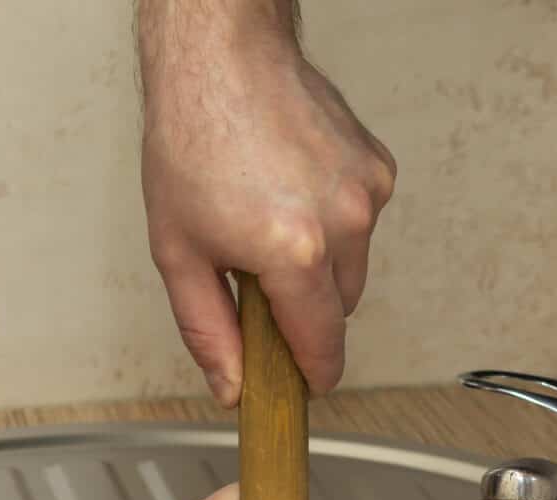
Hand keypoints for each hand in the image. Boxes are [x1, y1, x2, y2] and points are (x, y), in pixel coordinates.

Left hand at [139, 3, 395, 405]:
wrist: (220, 57)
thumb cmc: (193, 137)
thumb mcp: (178, 251)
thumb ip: (207, 330)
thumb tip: (231, 384)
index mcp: (294, 252)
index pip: (323, 345)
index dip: (311, 373)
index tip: (304, 385)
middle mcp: (343, 222)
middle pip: (341, 308)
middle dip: (304, 306)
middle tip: (257, 277)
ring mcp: (366, 191)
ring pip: (354, 264)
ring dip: (320, 260)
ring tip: (270, 217)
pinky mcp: (378, 166)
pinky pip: (362, 221)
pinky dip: (333, 219)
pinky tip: (292, 188)